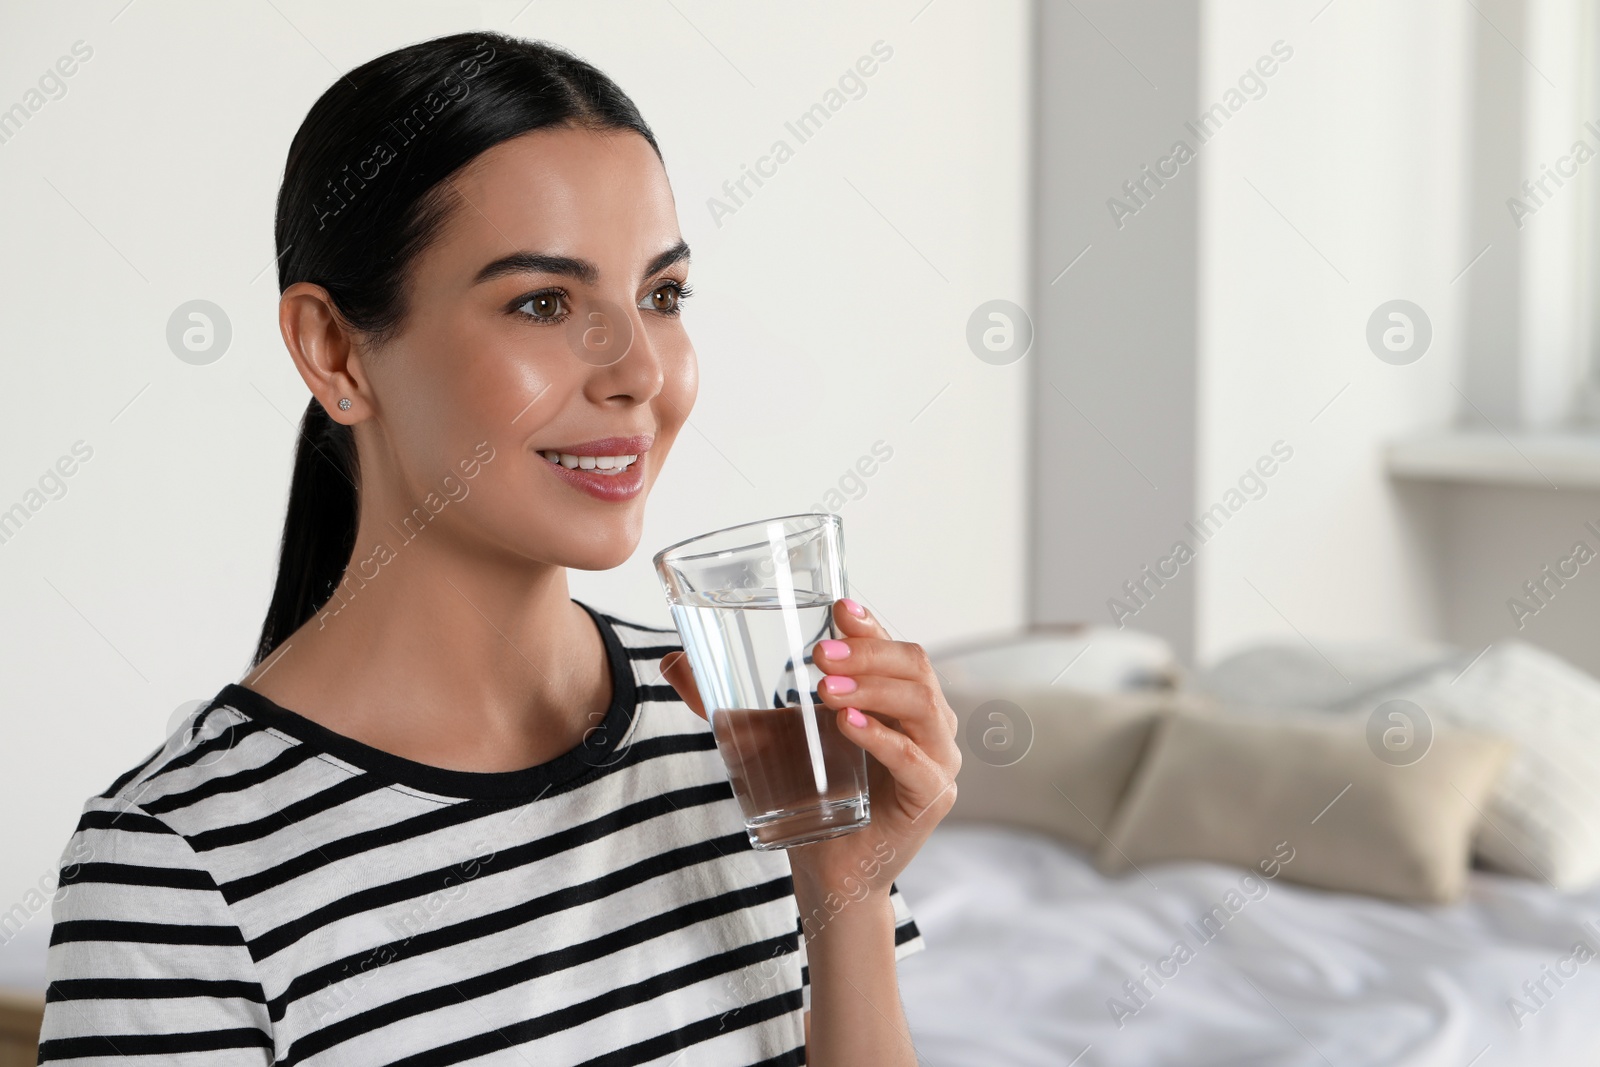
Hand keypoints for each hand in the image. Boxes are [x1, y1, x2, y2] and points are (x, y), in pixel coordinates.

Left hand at [660, 597, 960, 901]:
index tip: (839, 608)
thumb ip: (720, 699)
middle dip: (867, 653)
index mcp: (897, 696)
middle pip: (914, 666)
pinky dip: (883, 740)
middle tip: (818, 654)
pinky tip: (848, 727)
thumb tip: (671, 660)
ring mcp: (936, 758)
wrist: (827, 867)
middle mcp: (927, 721)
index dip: (870, 625)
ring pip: (921, 704)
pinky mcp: (931, 797)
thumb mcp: (763, 735)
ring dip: (873, 689)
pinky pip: (916, 761)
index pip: (894, 647)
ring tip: (825, 689)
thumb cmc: (809, 794)